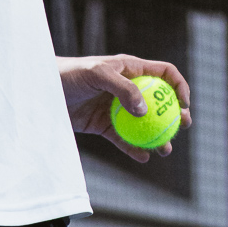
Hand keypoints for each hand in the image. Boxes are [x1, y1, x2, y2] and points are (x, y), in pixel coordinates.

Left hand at [57, 54, 191, 160]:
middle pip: (160, 102)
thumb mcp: (97, 75)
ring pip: (144, 125)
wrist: (43, 92)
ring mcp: (117, 109)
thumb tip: (144, 109)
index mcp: (131, 69)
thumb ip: (122, 89)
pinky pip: (123, 140)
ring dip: (158, 137)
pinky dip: (133, 149)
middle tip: (183, 127)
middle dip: (175, 115)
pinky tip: (143, 157)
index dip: (179, 86)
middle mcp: (127, 88)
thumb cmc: (70, 75)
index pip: (164, 74)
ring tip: (165, 150)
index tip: (184, 103)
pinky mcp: (104, 126)